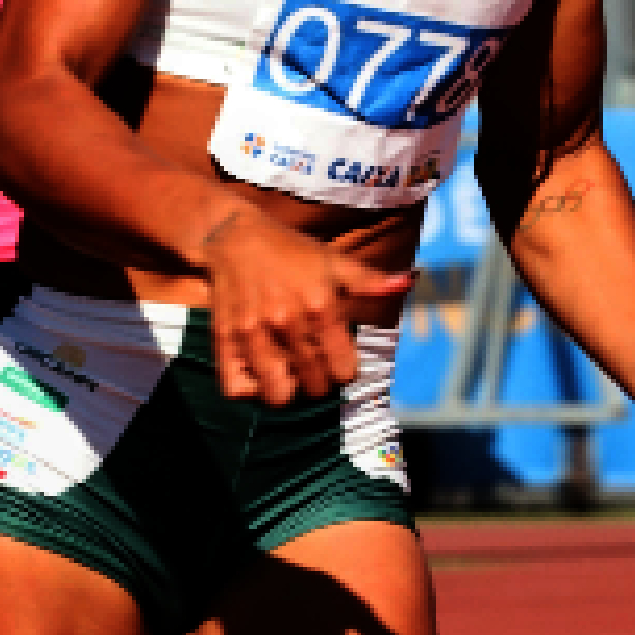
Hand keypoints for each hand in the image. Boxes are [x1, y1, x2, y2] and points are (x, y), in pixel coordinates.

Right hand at [201, 208, 411, 404]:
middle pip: (314, 386)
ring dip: (287, 390)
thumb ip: (370, 281)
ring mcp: (254, 335)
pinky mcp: (225, 341)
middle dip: (318, 381)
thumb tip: (409, 282)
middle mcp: (288, 324)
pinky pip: (237, 389)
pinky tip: (258, 374)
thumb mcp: (334, 261)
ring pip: (278, 395)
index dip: (345, 370)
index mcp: (321, 307)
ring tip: (287, 373)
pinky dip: (249, 389)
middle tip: (313, 365)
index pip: (345, 371)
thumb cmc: (291, 252)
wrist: (235, 238)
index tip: (339, 360)